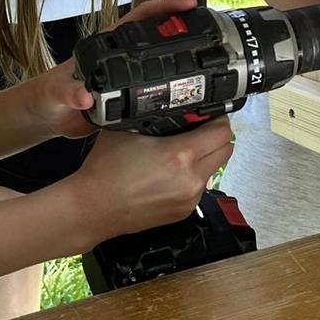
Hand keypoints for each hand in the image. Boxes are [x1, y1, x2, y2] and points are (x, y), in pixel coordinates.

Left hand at [28, 0, 201, 140]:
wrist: (46, 118)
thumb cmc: (47, 97)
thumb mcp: (56, 94)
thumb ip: (69, 93)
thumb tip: (85, 96)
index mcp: (106, 46)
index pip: (140, 17)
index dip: (165, 8)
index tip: (187, 5)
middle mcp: (120, 58)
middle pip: (158, 36)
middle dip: (184, 29)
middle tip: (209, 31)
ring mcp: (126, 77)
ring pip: (160, 62)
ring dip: (182, 59)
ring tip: (210, 62)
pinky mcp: (129, 99)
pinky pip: (156, 90)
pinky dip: (173, 91)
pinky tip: (190, 99)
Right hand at [72, 117, 234, 241]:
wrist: (93, 208)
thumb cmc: (105, 171)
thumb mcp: (128, 129)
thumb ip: (153, 116)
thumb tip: (170, 107)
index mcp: (180, 156)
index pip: (222, 132)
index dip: (217, 118)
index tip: (208, 114)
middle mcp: (191, 180)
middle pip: (226, 150)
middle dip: (216, 137)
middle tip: (200, 129)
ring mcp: (189, 199)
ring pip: (213, 170)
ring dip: (204, 157)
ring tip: (180, 152)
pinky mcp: (183, 212)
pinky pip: (199, 187)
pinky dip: (191, 177)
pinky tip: (170, 173)